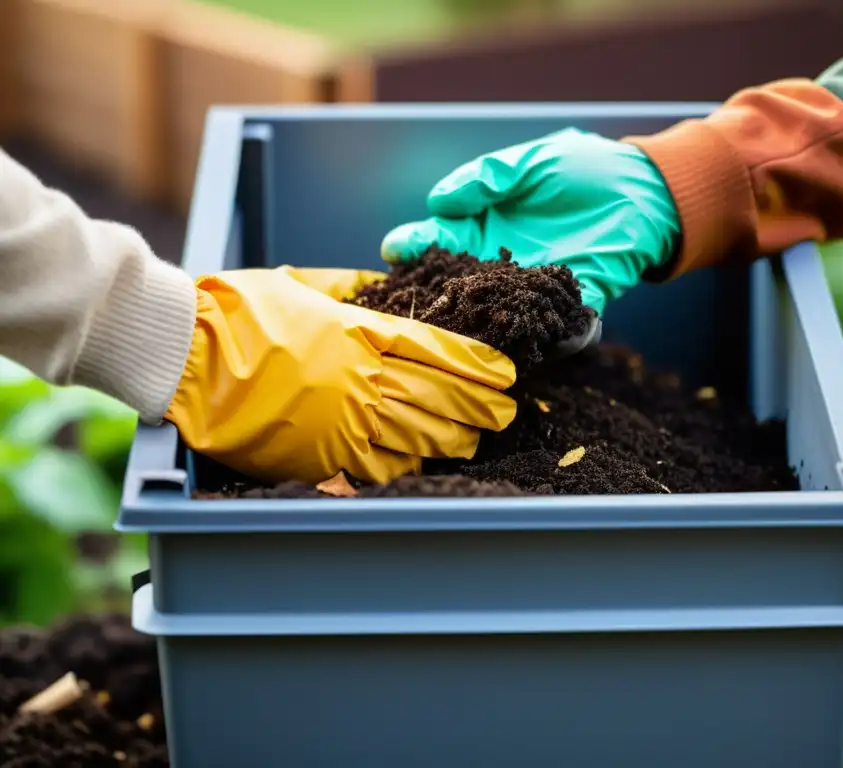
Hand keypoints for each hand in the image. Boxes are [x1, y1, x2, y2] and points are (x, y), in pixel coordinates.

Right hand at [166, 267, 516, 484]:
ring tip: (479, 435)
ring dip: (461, 436)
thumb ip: (355, 289)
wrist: (188, 357)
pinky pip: (389, 465)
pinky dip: (416, 462)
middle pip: (448, 397)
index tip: (506, 372)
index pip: (445, 350)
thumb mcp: (306, 284)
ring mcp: (350, 422)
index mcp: (365, 332)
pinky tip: (432, 459)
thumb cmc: (242, 313)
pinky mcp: (327, 457)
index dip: (482, 366)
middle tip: (507, 409)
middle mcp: (368, 379)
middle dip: (486, 405)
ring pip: (428, 435)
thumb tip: (386, 286)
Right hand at [381, 128, 679, 315]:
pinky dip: (534, 338)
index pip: (439, 239)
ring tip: (448, 327)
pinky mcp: (569, 304)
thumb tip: (437, 201)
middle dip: (431, 291)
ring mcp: (532, 287)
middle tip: (409, 296)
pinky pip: (547, 328)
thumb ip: (487, 178)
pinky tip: (512, 342)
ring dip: (473, 322)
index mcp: (484, 225)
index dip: (415, 244)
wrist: (642, 189)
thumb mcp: (531, 162)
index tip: (395, 249)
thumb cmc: (582, 168)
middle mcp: (500, 262)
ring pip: (494, 311)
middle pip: (457, 282)